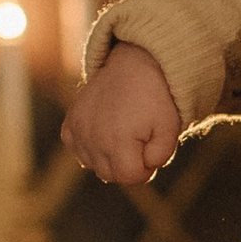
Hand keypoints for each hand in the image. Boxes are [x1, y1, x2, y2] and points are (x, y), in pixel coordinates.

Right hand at [61, 42, 182, 184]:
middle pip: (110, 175)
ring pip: (93, 165)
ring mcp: (78, 129)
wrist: (134, 64)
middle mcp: (92, 137)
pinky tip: (105, 132)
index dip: (146, 168)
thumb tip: (142, 168)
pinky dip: (90, 146)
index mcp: (117, 140)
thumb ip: (160, 157)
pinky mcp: (70, 122)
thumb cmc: (156, 98)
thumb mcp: (170, 128)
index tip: (152, 147)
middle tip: (140, 140)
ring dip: (109, 157)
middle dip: (128, 164)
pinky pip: (77, 149)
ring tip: (124, 134)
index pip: (130, 177)